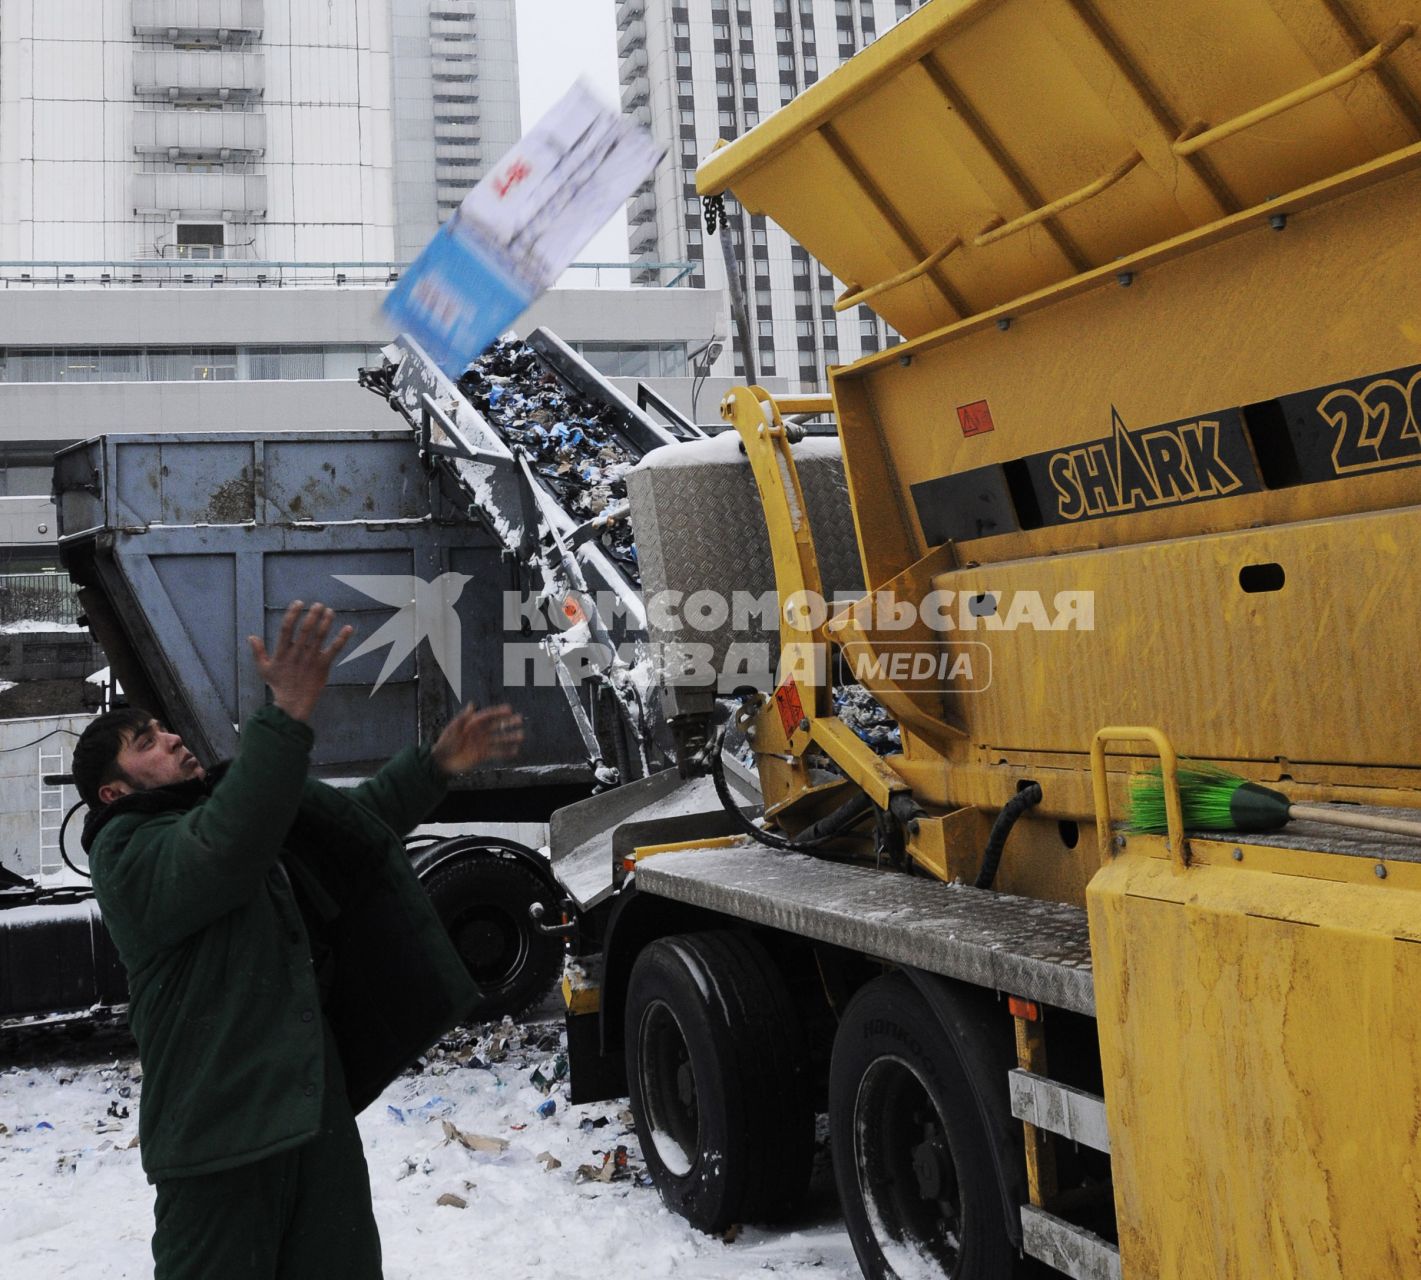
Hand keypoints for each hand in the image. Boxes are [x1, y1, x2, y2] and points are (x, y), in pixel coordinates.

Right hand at [248, 601, 354, 725]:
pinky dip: (342, 639)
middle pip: (306, 630)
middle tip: (318, 604)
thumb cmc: (279, 685)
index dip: (292, 614)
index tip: (298, 603)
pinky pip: (334, 650)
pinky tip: (348, 628)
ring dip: (326, 623)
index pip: (286, 629)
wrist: (293, 704)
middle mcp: (297, 654)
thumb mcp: (264, 669)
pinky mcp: (323, 666)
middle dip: (312, 615)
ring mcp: (311, 659)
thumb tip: (251, 637)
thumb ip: (258, 652)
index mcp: (282, 652)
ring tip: (330, 611)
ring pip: (320, 637)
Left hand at [432, 703, 524, 776]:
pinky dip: (506, 752)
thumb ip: (463, 718)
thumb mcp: (453, 729)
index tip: (509, 709)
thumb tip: (472, 704)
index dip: (498, 712)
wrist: (442, 762)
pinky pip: (497, 753)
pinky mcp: (483, 755)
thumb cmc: (446, 743)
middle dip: (508, 722)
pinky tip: (515, 751)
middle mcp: (480, 732)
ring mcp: (482, 744)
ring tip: (521, 736)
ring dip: (510, 737)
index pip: (488, 716)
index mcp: (472, 724)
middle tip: (520, 719)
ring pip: (499, 739)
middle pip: (496, 726)